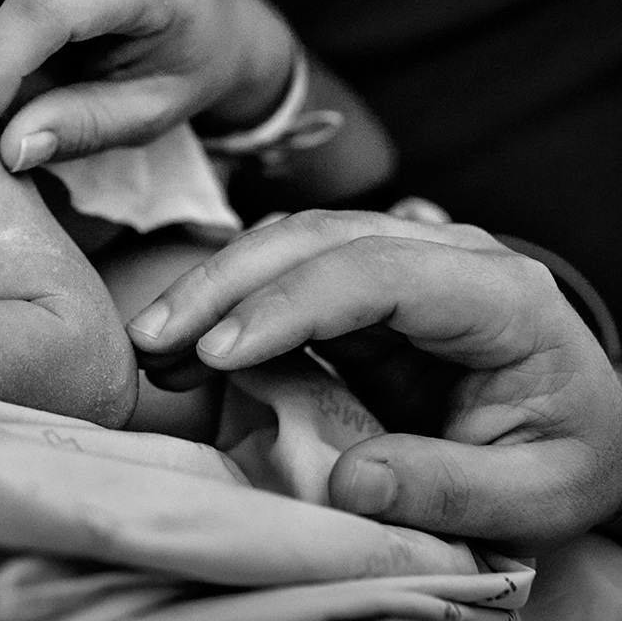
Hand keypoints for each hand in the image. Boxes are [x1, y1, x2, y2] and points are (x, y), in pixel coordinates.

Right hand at [127, 210, 621, 551]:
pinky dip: (230, 304)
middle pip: (318, 238)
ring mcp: (400, 261)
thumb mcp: (537, 494)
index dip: (291, 303)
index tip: (220, 352)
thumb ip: (450, 487)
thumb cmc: (569, 453)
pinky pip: (285, 276)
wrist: (583, 426)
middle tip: (155, 338)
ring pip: (289, 243)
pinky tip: (190, 345)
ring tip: (155, 346)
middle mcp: (446, 256)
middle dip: (226, 283)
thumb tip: (350, 483)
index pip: (378, 271)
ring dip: (214, 287)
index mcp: (499, 294)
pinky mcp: (363, 288)